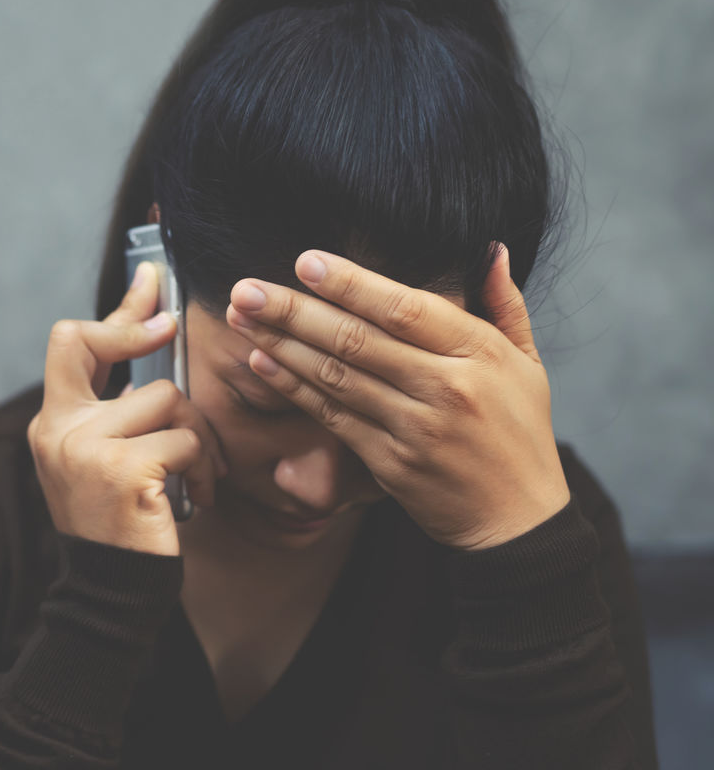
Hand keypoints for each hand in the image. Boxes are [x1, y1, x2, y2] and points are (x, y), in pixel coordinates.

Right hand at [27, 261, 227, 555]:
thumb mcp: (105, 461)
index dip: (115, 312)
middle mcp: (57, 429)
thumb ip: (116, 412)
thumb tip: (153, 345)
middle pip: (98, 343)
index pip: (70, 345)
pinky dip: (202, 469)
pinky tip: (195, 498)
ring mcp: (85, 447)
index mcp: (52, 424)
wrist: (112, 593)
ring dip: (195, 435)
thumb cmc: (121, 525)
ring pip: (165, 399)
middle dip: (138, 329)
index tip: (149, 284)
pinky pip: (185, 440)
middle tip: (171, 325)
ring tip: (194, 475)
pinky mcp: (123, 470)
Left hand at [225, 244, 570, 550]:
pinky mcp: (390, 463)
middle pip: (357, 339)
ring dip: (282, 345)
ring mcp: (415, 428)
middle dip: (293, 310)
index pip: (404, 308)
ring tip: (242, 318)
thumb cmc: (519, 434)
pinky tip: (264, 362)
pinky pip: (333, 416)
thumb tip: (490, 248)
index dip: (350, 284)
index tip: (304, 262)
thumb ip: (504, 304)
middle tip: (245, 288)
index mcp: (479, 353)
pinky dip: (295, 388)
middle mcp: (446, 387)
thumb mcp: (528, 364)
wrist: (518, 520)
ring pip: (336, 376)